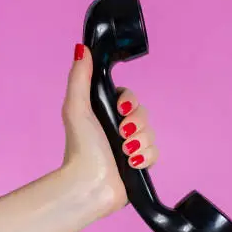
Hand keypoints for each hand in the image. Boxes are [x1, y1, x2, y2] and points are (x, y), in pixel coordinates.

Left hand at [60, 44, 158, 215]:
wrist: (90, 184)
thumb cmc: (80, 147)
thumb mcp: (76, 108)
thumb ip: (80, 77)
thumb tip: (82, 48)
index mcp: (105, 114)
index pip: (130, 98)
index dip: (130, 102)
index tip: (120, 110)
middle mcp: (118, 128)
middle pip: (144, 115)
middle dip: (136, 124)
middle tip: (122, 134)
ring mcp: (130, 147)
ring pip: (151, 134)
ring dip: (140, 142)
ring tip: (125, 153)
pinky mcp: (140, 164)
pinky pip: (155, 152)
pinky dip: (145, 157)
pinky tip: (132, 164)